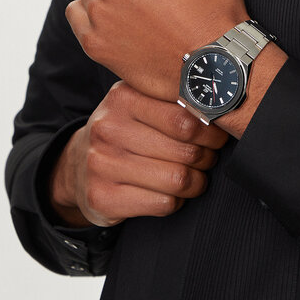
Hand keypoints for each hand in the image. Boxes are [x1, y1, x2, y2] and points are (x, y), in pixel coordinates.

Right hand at [49, 81, 228, 226]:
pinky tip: (173, 194)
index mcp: (123, 96)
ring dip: (196, 182)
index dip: (211, 131)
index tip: (218, 135)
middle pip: (184, 149)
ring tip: (197, 177)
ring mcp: (102, 164)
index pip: (185, 116)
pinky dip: (177, 201)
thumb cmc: (123, 130)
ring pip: (177, 179)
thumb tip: (223, 108)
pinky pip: (162, 203)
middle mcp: (109, 127)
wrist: (76, 165)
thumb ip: (172, 99)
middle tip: (209, 158)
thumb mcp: (139, 103)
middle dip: (207, 157)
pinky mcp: (101, 197)